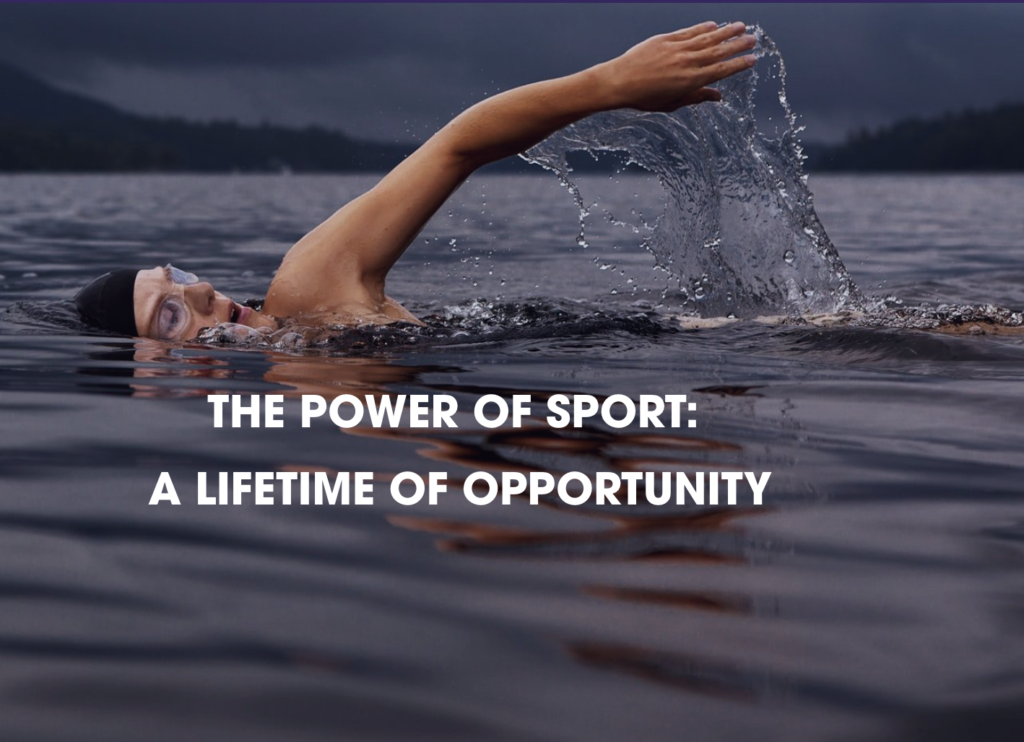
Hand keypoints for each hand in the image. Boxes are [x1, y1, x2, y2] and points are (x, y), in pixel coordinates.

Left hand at [598, 22, 756, 112]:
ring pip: (707, 38)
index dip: (739, 64)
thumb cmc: (644, 97)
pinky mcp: (666, 39)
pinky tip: (714, 25)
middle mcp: (687, 63)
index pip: (721, 71)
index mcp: (690, 81)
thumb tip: (718, 97)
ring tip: (741, 26)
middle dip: (738, 44)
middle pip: (719, 52)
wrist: (619, 82)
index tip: (752, 59)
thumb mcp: (672, 103)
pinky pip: (689, 32)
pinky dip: (702, 27)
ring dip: (726, 31)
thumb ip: (696, 97)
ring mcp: (677, 49)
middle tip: (753, 39)